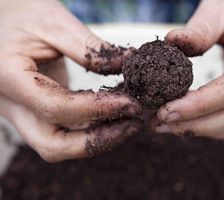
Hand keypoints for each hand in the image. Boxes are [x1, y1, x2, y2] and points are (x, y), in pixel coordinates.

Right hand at [0, 0, 140, 161]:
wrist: (7, 19)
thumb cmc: (25, 14)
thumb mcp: (56, 23)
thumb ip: (92, 49)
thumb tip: (129, 65)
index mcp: (8, 77)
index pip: (56, 107)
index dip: (97, 108)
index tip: (130, 104)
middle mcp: (11, 105)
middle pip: (52, 146)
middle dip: (97, 141)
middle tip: (131, 125)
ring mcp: (24, 113)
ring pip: (60, 145)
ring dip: (98, 139)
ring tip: (130, 122)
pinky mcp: (37, 112)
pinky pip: (65, 132)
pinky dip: (92, 129)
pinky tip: (115, 116)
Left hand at [154, 0, 223, 139]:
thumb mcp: (223, 5)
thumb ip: (201, 27)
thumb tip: (171, 43)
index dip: (200, 104)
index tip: (166, 112)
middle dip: (196, 125)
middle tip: (158, 124)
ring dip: (203, 130)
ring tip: (167, 125)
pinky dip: (213, 127)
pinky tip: (188, 121)